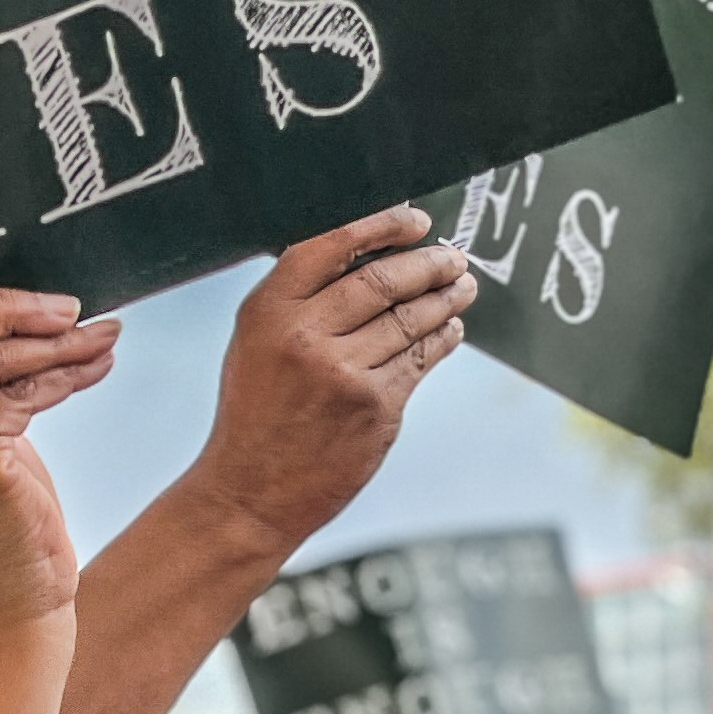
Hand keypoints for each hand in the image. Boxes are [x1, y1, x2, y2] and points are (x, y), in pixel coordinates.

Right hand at [193, 209, 474, 570]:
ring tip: (461, 288)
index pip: (333, 245)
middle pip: (383, 280)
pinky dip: (442, 340)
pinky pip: (420, 360)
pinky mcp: (376, 408)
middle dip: (429, 264)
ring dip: (444, 300)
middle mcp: (305, 336)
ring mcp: (344, 373)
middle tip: (453, 259)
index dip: (383, 226)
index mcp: (270, 311)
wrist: (251, 493)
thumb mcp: (256, 343)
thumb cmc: (256, 415)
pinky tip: (450, 330)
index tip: (415, 220)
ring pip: (410, 320)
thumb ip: (299, 300)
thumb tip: (365, 257)